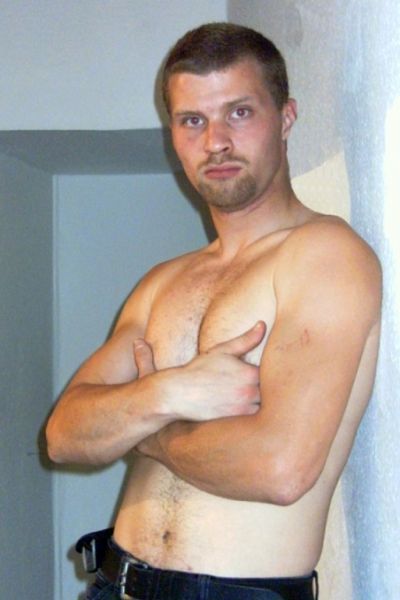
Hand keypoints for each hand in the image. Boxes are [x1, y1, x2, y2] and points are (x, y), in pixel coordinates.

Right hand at [133, 321, 265, 421]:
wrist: (178, 393)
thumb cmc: (199, 369)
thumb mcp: (222, 351)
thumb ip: (246, 339)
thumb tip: (263, 324)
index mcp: (250, 373)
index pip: (274, 374)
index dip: (273, 373)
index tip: (268, 373)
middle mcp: (250, 392)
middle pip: (272, 393)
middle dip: (269, 389)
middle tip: (265, 388)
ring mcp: (243, 409)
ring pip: (265, 407)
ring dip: (262, 403)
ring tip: (252, 397)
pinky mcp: (236, 422)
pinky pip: (254, 420)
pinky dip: (252, 415)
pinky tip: (243, 408)